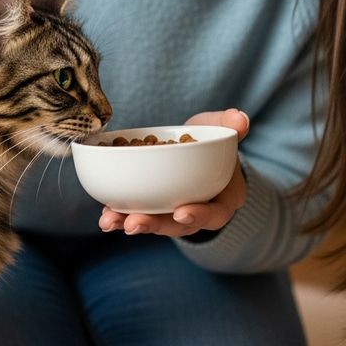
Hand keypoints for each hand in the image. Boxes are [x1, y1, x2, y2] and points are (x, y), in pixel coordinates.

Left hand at [99, 108, 248, 237]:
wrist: (195, 147)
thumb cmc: (211, 139)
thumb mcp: (222, 129)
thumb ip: (231, 124)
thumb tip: (240, 119)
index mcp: (223, 198)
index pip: (216, 213)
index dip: (200, 215)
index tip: (181, 212)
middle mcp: (200, 211)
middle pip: (180, 226)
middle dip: (156, 225)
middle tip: (134, 223)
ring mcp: (176, 213)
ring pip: (156, 224)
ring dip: (132, 223)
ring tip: (110, 221)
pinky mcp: (155, 207)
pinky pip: (139, 214)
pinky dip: (122, 216)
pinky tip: (105, 216)